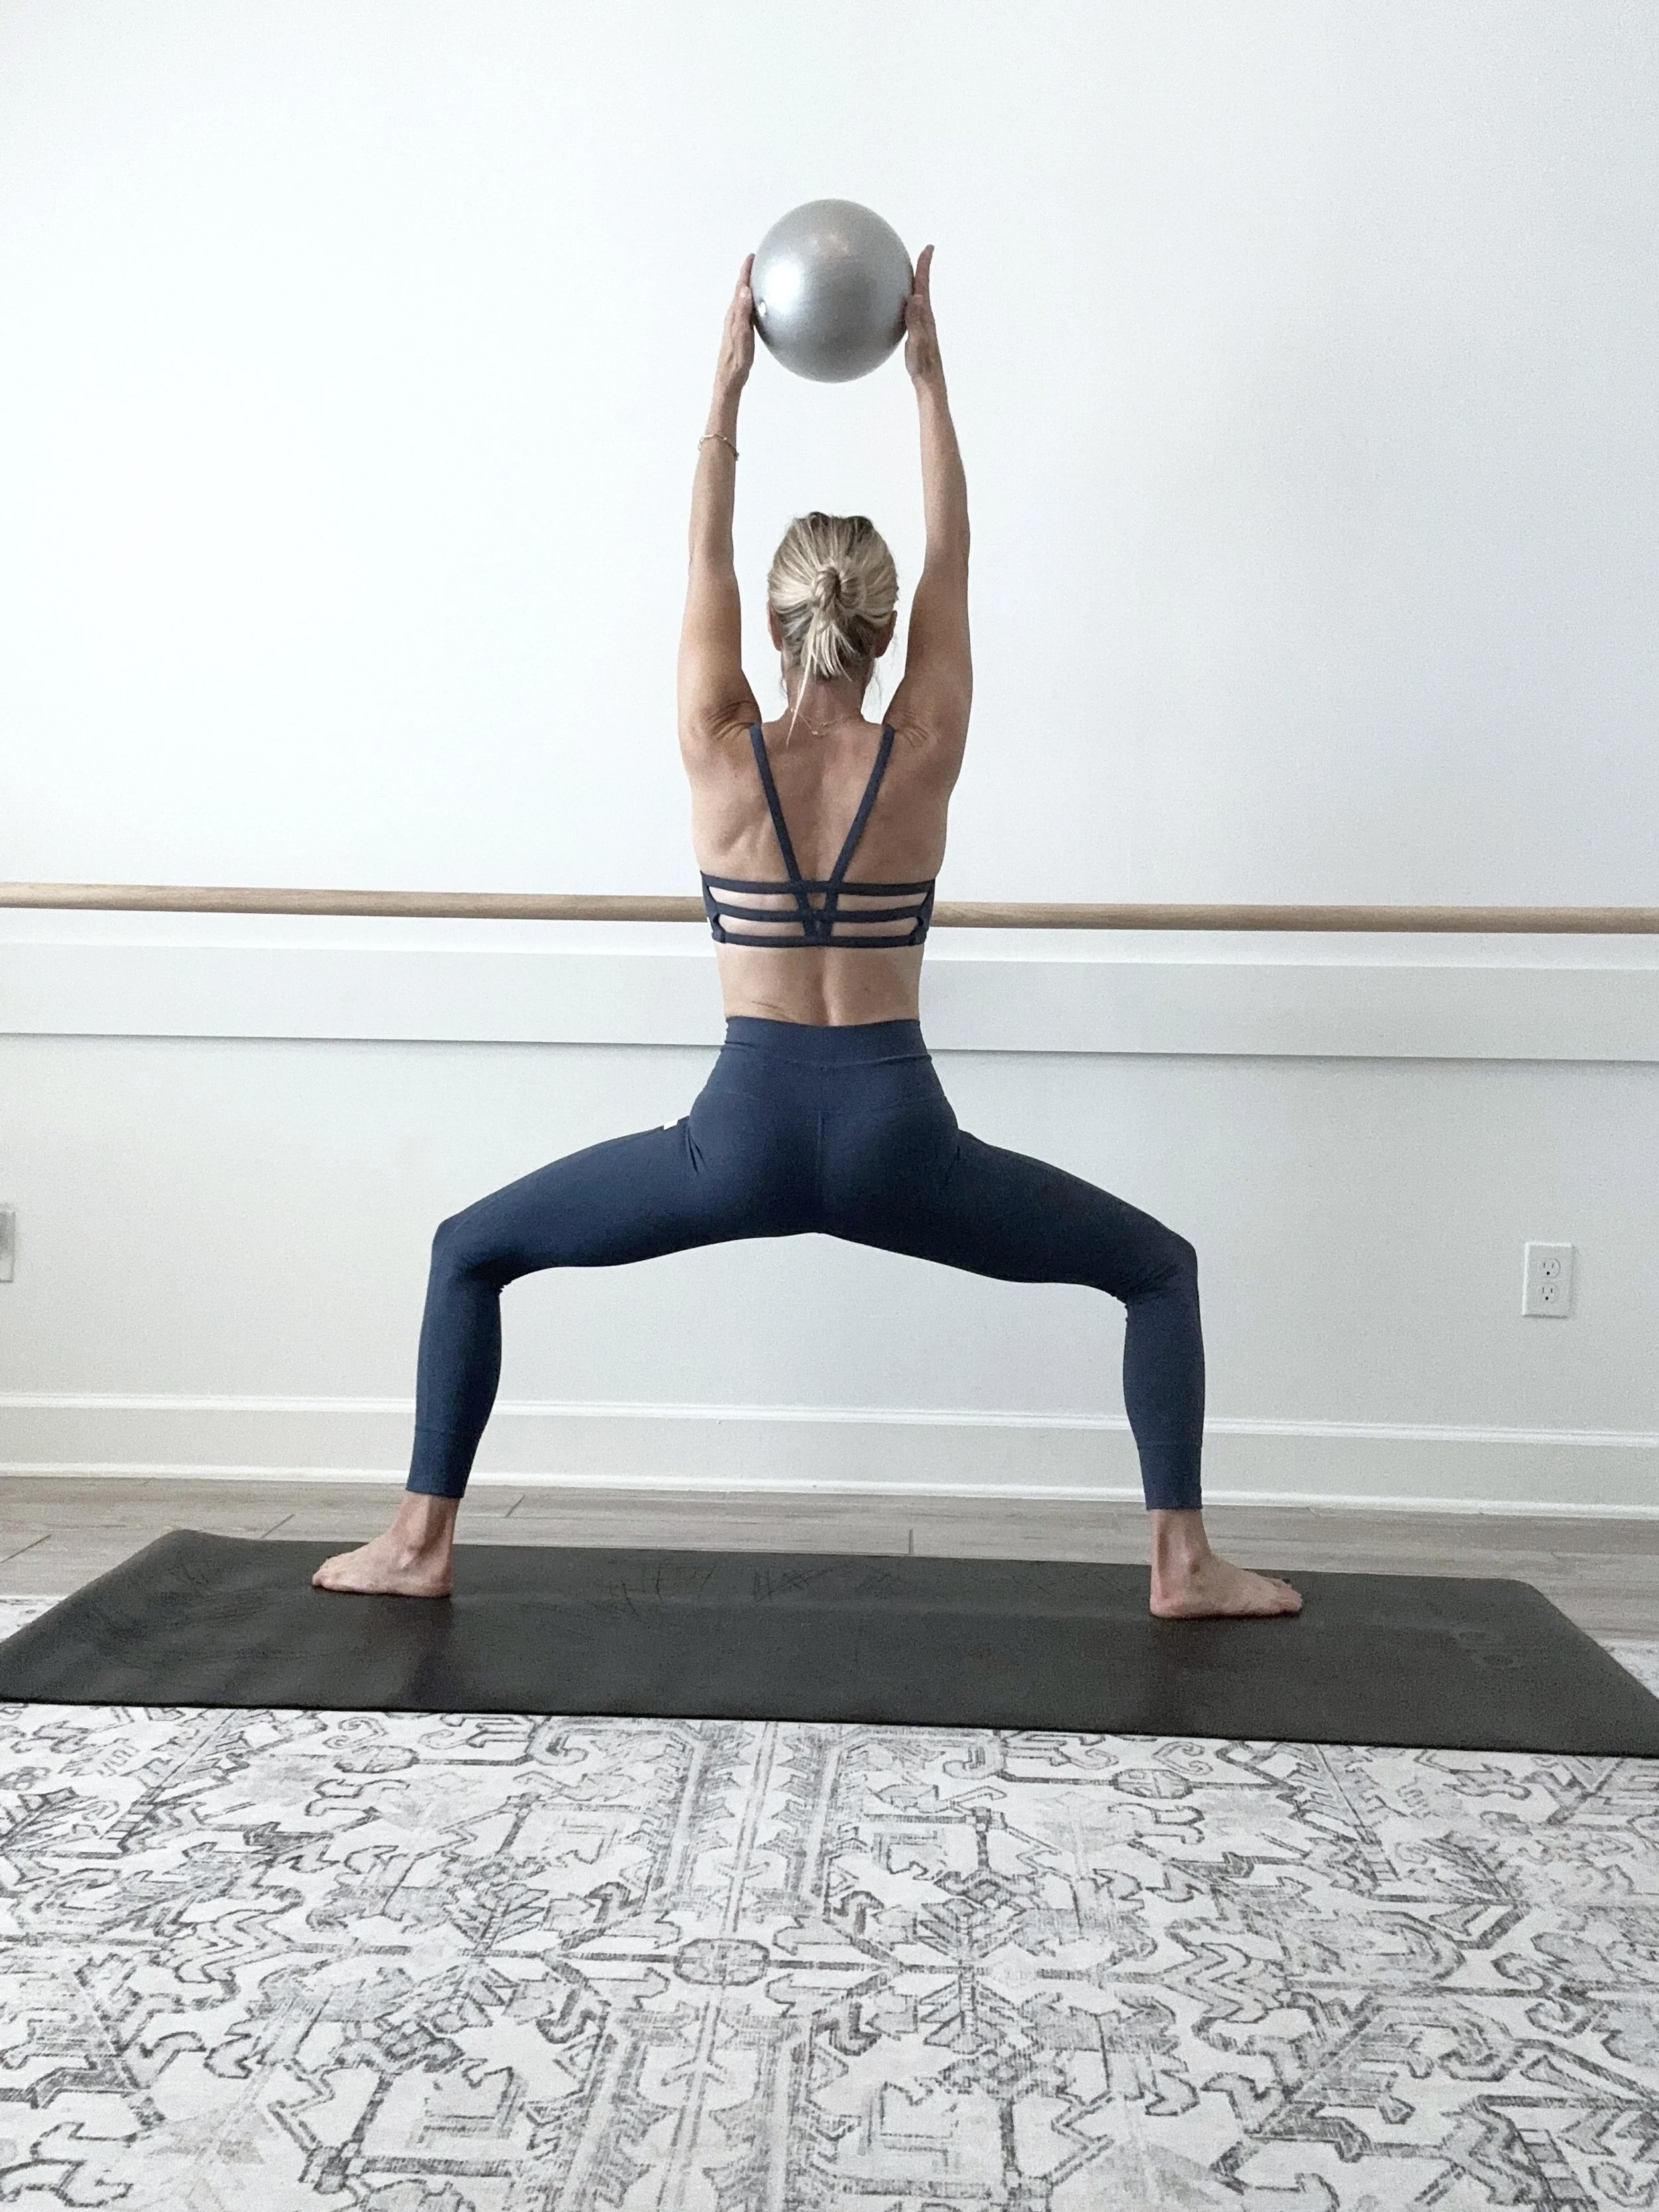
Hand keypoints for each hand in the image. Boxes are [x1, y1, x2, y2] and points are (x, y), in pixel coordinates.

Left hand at [715, 254, 754, 393]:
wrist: (730, 378)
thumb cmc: (736, 360)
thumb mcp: (741, 335)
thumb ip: (742, 312)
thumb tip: (744, 290)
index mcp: (734, 314)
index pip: (740, 287)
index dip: (745, 271)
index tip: (752, 256)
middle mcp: (733, 316)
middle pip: (741, 290)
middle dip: (748, 275)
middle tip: (756, 262)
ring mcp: (737, 324)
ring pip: (743, 300)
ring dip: (749, 287)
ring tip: (758, 278)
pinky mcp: (741, 331)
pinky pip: (747, 311)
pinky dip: (752, 302)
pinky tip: (759, 306)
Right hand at [904, 244, 942, 387]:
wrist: (930, 385)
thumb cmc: (923, 368)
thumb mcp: (918, 344)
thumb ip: (917, 321)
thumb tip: (917, 296)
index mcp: (926, 317)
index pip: (924, 286)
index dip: (925, 267)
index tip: (929, 248)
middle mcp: (927, 318)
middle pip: (923, 288)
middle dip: (922, 270)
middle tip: (923, 253)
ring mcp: (923, 327)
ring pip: (919, 300)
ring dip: (916, 285)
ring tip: (910, 274)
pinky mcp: (918, 335)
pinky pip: (912, 312)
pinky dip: (907, 302)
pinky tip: (898, 307)